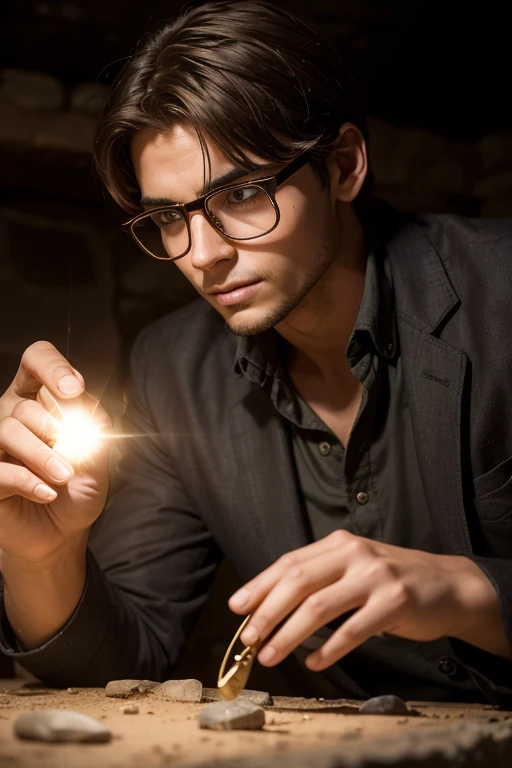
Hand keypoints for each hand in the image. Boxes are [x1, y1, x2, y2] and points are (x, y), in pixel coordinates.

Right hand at [0, 341, 110, 565]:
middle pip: (24, 406)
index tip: (74, 388)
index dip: (52, 366)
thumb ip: (91, 423)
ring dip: (41, 455)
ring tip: (64, 476)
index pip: (36, 360)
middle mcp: (11, 414)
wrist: (64, 531)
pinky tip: (47, 492)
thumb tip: (74, 399)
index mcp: (39, 398)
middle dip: (55, 429)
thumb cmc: (79, 485)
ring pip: (7, 430)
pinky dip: (26, 479)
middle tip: (73, 457)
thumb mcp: (97, 452)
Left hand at [228, 530, 504, 669]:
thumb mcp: (355, 566)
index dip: (260, 584)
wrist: (448, 585)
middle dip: (268, 611)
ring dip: (289, 634)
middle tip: (248, 636)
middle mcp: (354, 555)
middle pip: (298, 582)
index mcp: (339, 544)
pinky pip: (353, 631)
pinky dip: (328, 650)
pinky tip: (313, 663)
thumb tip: (271, 604)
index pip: (290, 562)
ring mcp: (375, 577)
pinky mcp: (395, 603)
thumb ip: (320, 577)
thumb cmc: (392, 580)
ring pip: (319, 607)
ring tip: (270, 654)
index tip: (237, 606)